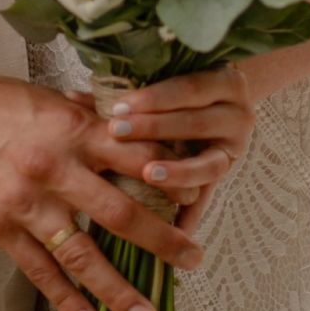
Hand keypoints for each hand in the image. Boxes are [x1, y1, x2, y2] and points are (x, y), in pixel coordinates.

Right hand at [0, 71, 212, 310]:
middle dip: (162, 240)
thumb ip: (87, 114)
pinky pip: (39, 270)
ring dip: (117, 290)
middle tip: (193, 260)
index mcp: (76, 129)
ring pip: (83, 254)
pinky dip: (64, 298)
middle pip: (121, 212)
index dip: (171, 176)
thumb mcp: (49, 98)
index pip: (137, 155)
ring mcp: (29, 201)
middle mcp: (58, 166)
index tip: (199, 194)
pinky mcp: (1, 226)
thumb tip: (128, 119)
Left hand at [63, 62, 256, 240]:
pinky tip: (174, 229)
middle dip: (155, 129)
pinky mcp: (228, 176)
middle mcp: (237, 114)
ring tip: (148, 176)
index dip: (154, 98)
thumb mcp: (162, 85)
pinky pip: (210, 197)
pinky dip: (191, 214)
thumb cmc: (181, 91)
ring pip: (209, 164)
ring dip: (177, 172)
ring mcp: (236, 148)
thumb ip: (125, 91)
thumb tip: (72, 98)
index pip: (188, 87)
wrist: (223, 103)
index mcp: (224, 81)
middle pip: (195, 122)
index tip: (119, 107)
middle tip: (117, 134)